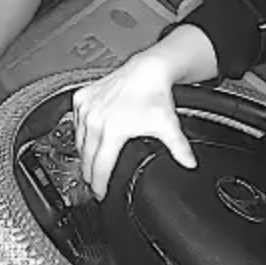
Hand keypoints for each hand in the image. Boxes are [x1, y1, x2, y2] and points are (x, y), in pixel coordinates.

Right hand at [72, 54, 196, 198]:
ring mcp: (86, 108)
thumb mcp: (168, 125)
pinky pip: (75, 122)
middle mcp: (95, 119)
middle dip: (89, 174)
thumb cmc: (154, 95)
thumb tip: (189, 164)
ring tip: (89, 164)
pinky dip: (79, 132)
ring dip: (83, 154)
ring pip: (78, 141)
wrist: (147, 70)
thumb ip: (179, 148)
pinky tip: (86, 138)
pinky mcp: (81, 98)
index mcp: (112, 130)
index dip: (99, 184)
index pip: (99, 166)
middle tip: (93, 184)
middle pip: (85, 157)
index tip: (99, 194)